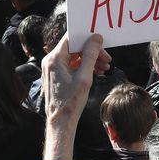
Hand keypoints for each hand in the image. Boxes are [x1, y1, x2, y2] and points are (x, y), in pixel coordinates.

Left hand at [41, 33, 110, 159]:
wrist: (60, 121)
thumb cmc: (70, 102)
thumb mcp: (84, 77)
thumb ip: (90, 55)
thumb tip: (96, 38)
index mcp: (55, 59)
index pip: (72, 38)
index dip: (87, 38)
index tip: (101, 43)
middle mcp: (51, 61)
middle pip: (75, 48)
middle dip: (92, 52)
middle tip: (107, 59)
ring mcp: (53, 69)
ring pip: (74, 57)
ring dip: (90, 60)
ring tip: (104, 68)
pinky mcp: (56, 76)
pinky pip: (71, 65)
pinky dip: (84, 67)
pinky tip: (96, 72)